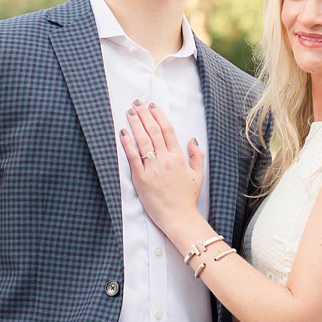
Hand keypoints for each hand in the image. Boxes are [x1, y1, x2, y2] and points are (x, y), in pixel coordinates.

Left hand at [119, 101, 203, 237]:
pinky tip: (123, 133)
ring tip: (130, 112)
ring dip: (135, 124)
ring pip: (143, 140)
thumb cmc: (187, 199)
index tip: (152, 106)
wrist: (179, 218)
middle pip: (153, 131)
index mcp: (179, 157)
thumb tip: (193, 140)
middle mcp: (166, 159)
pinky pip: (133, 157)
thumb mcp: (198, 175)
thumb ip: (197, 156)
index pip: (167, 130)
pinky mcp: (141, 178)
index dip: (159, 115)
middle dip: (144, 114)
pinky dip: (127, 143)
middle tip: (137, 104)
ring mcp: (153, 168)